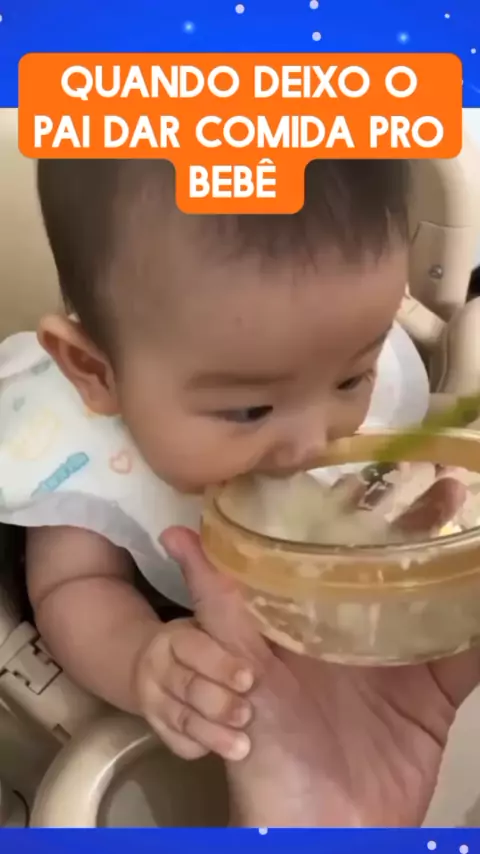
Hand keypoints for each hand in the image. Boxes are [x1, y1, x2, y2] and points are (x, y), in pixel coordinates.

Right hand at [134, 618, 254, 760]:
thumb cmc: (210, 646)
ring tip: (243, 746)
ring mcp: (155, 701)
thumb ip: (230, 612)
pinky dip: (200, 747)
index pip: (195, 648)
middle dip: (219, 702)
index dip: (221, 664)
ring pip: (182, 719)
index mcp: (177, 637)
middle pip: (187, 686)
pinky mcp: (159, 730)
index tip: (250, 677)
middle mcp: (160, 668)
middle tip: (247, 714)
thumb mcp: (216, 626)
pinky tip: (225, 753)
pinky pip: (178, 742)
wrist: (160, 672)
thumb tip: (243, 574)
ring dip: (213, 733)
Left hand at [163, 472, 479, 826]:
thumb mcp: (234, 664)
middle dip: (415, 528)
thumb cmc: (263, 746)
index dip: (354, 510)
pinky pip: (466, 658)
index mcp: (309, 617)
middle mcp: (354, 631)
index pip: (332, 551)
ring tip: (471, 523)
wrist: (316, 832)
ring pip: (433, 601)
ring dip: (455, 567)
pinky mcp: (433, 698)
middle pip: (391, 569)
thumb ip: (217, 603)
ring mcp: (398, 663)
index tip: (374, 467)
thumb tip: (177, 534)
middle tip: (442, 485)